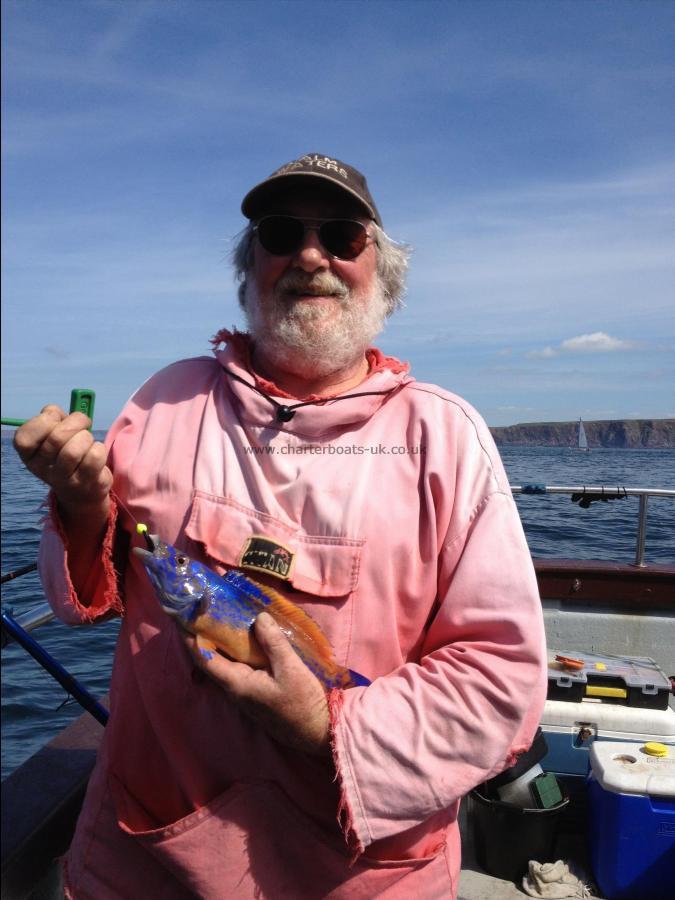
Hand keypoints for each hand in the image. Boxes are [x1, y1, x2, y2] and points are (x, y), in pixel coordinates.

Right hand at [13, 405, 111, 525]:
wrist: (82, 490)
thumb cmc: (66, 452)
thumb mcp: (53, 434)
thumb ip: (52, 417)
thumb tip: (56, 411)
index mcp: (29, 455)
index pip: (25, 436)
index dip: (46, 420)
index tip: (57, 419)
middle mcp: (42, 470)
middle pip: (57, 437)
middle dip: (76, 422)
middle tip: (83, 423)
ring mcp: (64, 479)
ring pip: (75, 449)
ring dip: (87, 437)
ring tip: (87, 440)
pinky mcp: (86, 483)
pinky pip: (95, 456)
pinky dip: (99, 447)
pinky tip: (95, 451)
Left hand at [184, 612, 330, 756]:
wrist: (317, 732)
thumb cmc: (302, 702)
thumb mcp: (290, 668)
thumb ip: (273, 642)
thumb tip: (258, 617)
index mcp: (237, 684)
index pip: (205, 659)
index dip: (191, 639)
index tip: (182, 618)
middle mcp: (235, 690)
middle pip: (211, 660)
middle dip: (202, 637)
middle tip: (200, 612)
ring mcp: (245, 693)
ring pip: (225, 664)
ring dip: (219, 643)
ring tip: (219, 619)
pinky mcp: (255, 693)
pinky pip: (238, 668)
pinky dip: (235, 651)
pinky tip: (244, 639)